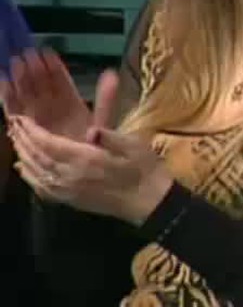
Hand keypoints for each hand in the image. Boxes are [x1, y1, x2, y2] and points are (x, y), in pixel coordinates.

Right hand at [3, 50, 116, 141]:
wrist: (86, 172)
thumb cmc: (96, 146)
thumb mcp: (104, 118)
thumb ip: (106, 97)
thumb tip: (112, 73)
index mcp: (72, 106)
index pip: (61, 82)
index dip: (54, 68)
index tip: (47, 52)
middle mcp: (54, 110)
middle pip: (41, 86)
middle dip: (34, 70)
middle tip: (25, 52)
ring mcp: (40, 119)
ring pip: (27, 95)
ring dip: (21, 79)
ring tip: (15, 62)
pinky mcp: (28, 129)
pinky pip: (15, 111)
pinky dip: (9, 97)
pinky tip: (3, 81)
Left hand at [9, 116, 172, 225]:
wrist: (151, 202)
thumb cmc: (145, 170)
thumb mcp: (135, 146)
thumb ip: (112, 137)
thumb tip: (92, 130)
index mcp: (87, 160)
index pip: (50, 143)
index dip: (32, 131)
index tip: (21, 118)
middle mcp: (71, 176)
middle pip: (38, 157)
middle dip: (23, 140)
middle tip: (13, 125)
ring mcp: (69, 190)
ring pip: (36, 173)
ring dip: (23, 156)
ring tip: (15, 141)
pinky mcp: (71, 199)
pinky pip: (42, 189)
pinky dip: (29, 177)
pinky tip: (24, 169)